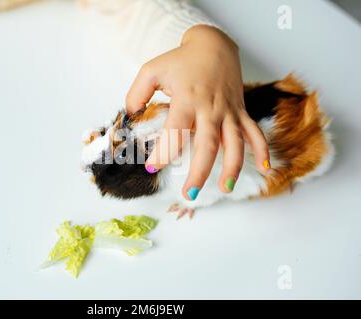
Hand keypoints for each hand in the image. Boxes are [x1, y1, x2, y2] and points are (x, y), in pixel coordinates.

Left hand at [125, 25, 269, 199]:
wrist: (213, 45)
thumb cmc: (181, 61)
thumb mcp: (151, 70)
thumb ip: (136, 94)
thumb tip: (131, 116)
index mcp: (187, 99)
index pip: (175, 131)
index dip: (164, 152)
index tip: (152, 167)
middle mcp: (211, 108)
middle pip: (208, 144)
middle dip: (199, 172)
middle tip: (189, 194)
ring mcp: (229, 111)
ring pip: (235, 143)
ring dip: (232, 167)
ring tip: (226, 188)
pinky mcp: (241, 111)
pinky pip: (254, 132)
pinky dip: (262, 149)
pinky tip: (265, 168)